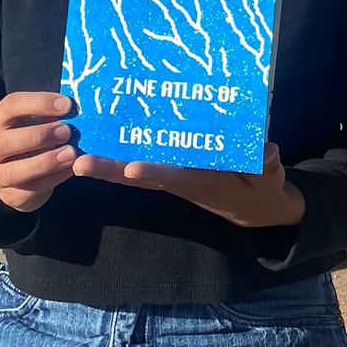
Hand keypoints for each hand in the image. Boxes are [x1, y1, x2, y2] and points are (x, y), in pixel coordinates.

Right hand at [0, 92, 80, 212]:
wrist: (22, 176)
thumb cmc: (32, 139)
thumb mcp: (37, 122)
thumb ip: (51, 114)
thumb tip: (76, 106)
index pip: (10, 106)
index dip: (39, 102)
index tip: (67, 104)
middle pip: (3, 142)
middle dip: (37, 136)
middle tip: (67, 131)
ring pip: (13, 172)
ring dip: (44, 162)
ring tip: (71, 153)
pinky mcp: (9, 196)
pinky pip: (30, 190)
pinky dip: (54, 178)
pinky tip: (71, 168)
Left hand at [71, 143, 305, 228]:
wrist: (255, 207)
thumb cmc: (262, 190)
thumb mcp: (270, 180)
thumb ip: (267, 166)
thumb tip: (266, 150)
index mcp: (202, 183)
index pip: (174, 177)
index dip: (153, 173)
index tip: (131, 169)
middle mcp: (179, 179)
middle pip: (140, 177)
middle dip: (110, 170)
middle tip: (79, 163)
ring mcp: (172, 175)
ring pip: (134, 168)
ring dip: (106, 163)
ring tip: (76, 154)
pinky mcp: (171, 169)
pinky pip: (141, 160)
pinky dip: (120, 153)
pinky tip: (100, 139)